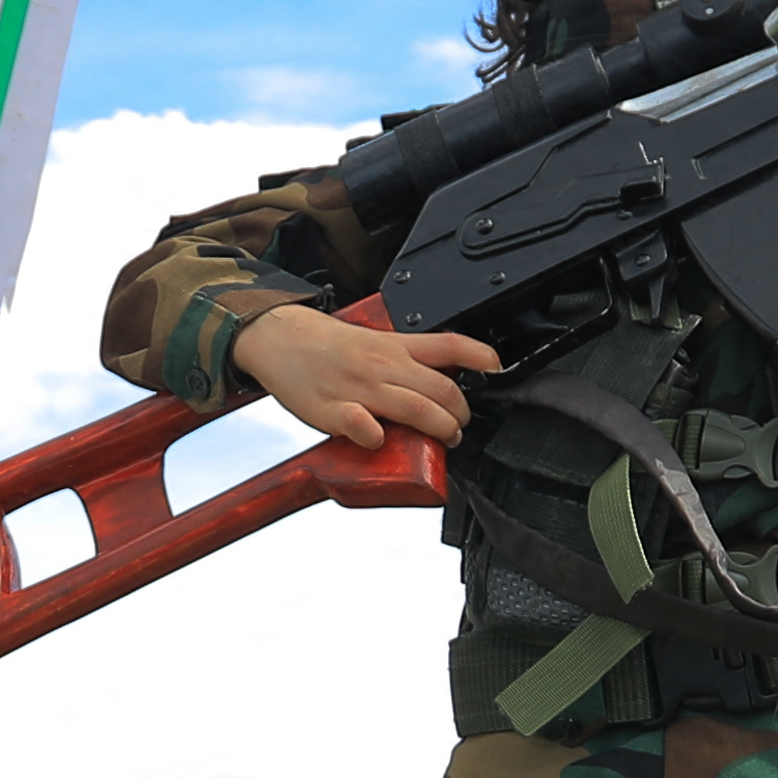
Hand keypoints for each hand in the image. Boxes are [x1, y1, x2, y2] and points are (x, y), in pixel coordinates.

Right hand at [227, 300, 503, 451]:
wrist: (279, 337)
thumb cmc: (325, 346)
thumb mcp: (373, 342)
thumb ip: (403, 361)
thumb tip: (435, 386)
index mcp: (393, 346)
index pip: (447, 345)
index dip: (479, 356)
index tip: (497, 367)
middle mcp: (383, 365)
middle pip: (440, 388)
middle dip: (460, 413)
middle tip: (459, 427)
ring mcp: (360, 387)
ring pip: (414, 408)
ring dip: (438, 428)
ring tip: (444, 438)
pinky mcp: (333, 409)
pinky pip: (363, 426)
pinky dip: (376, 436)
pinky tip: (380, 440)